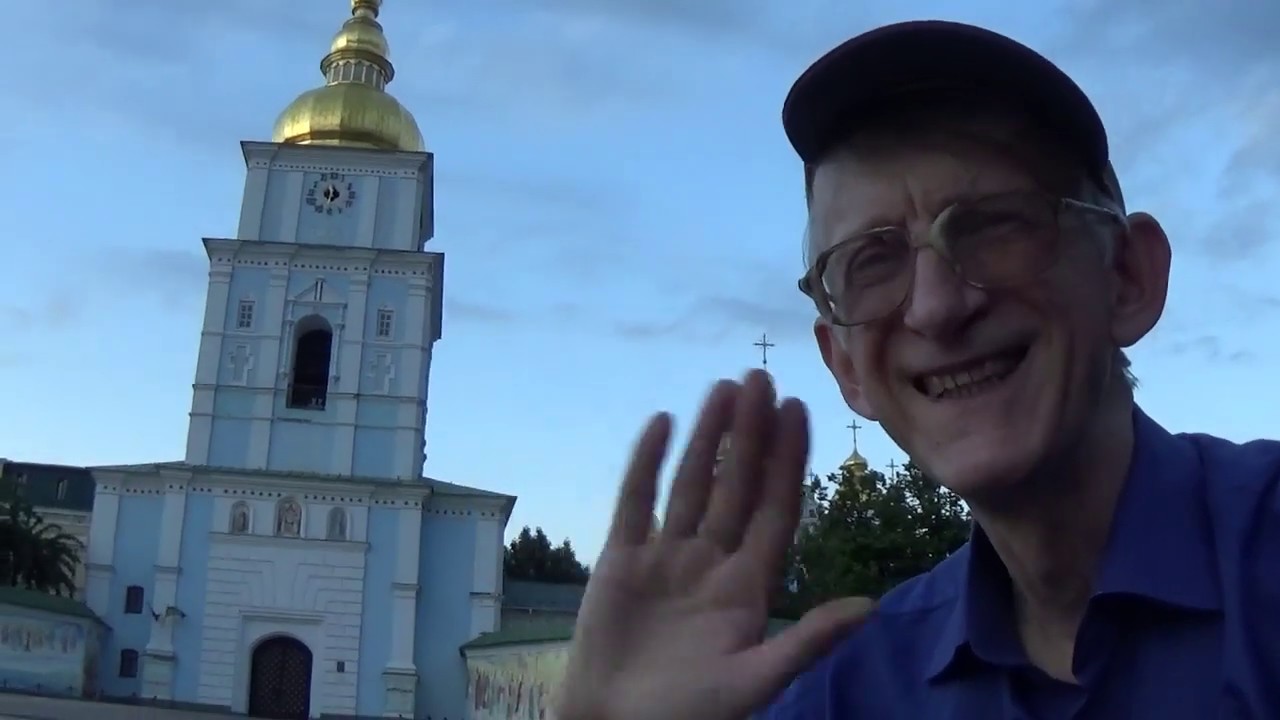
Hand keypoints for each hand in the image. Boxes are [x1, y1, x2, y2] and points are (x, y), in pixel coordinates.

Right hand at [555, 371, 873, 719]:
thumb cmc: (688, 717)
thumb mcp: (755, 681)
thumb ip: (806, 639)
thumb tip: (871, 607)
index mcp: (748, 586)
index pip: (775, 508)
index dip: (788, 460)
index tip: (798, 410)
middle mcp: (712, 562)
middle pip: (736, 484)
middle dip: (750, 433)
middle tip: (760, 377)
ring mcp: (667, 557)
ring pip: (692, 483)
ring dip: (707, 437)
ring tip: (722, 389)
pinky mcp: (622, 560)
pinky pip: (637, 501)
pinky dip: (648, 463)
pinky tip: (662, 422)